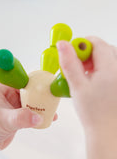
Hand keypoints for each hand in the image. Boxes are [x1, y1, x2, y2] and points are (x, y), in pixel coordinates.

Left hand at [0, 81, 57, 149]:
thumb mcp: (3, 119)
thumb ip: (20, 118)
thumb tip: (38, 117)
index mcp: (1, 88)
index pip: (20, 81)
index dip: (33, 82)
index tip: (45, 86)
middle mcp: (7, 95)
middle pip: (27, 91)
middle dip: (39, 96)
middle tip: (50, 99)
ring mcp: (12, 105)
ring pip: (29, 102)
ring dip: (39, 107)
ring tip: (51, 110)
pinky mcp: (15, 115)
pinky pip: (28, 112)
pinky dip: (36, 115)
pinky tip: (44, 118)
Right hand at [57, 37, 116, 158]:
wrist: (106, 131)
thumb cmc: (93, 112)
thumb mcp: (77, 86)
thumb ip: (69, 63)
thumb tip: (63, 45)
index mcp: (111, 69)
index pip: (97, 44)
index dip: (82, 44)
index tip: (71, 52)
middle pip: (103, 49)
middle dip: (87, 53)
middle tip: (76, 65)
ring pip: (107, 58)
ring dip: (92, 61)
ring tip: (83, 73)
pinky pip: (109, 67)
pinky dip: (98, 68)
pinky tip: (90, 79)